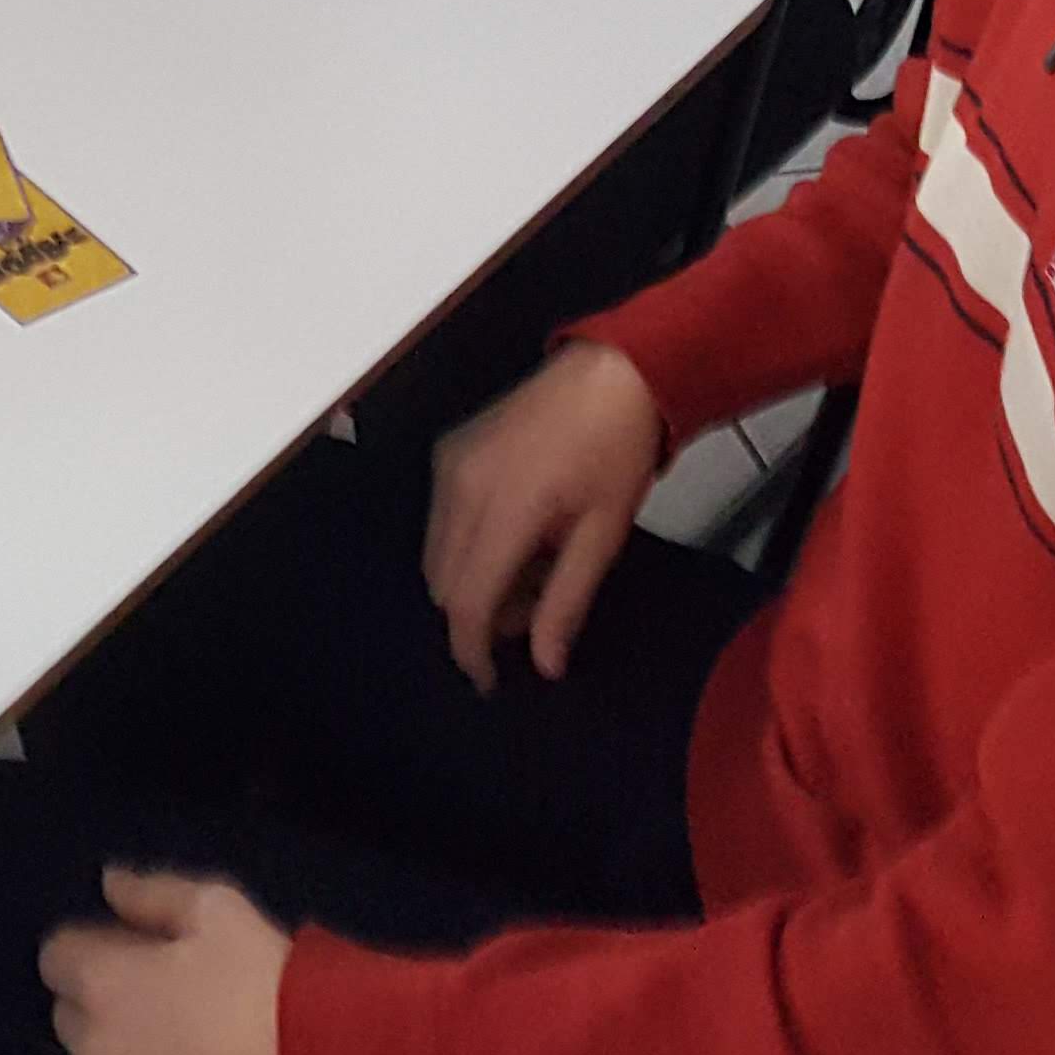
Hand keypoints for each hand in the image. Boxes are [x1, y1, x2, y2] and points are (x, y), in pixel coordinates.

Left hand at [38, 866, 290, 1054]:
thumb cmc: (262, 979)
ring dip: (120, 1042)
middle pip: (70, 1012)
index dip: (93, 945)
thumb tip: (110, 883)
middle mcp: (91, 1043)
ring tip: (179, 1032)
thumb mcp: (217, 910)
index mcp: (102, 982)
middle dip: (101, 998)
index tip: (133, 947)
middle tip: (160, 990)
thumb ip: (151, 893)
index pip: (56, 954)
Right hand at [420, 342, 663, 693]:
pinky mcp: (447, 452)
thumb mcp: (604, 534)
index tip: (491, 683)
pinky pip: (440, 523)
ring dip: (473, 584)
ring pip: (436, 557)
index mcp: (504, 507)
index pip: (467, 600)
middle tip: (533, 613)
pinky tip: (515, 538)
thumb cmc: (618, 453)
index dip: (472, 651)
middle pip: (443, 585)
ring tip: (532, 570)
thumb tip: (544, 667)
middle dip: (479, 616)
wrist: (611, 370)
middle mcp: (459, 486)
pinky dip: (467, 548)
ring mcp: (447, 465)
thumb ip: (567, 602)